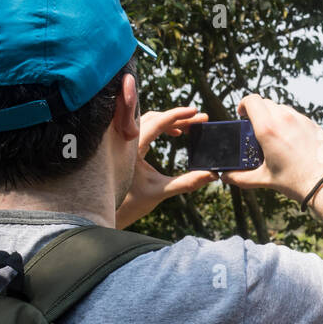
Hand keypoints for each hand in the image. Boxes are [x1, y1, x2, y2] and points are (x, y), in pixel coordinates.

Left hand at [115, 106, 216, 228]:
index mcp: (131, 149)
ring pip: (150, 121)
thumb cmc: (131, 203)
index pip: (156, 123)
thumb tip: (211, 175)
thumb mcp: (160, 192)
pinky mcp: (128, 146)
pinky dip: (163, 126)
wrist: (111, 212)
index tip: (195, 111)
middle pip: (155, 118)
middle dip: (179, 117)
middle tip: (201, 119)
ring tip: (191, 126)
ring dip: (171, 121)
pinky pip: (146, 127)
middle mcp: (126, 141)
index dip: (177, 115)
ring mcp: (125, 142)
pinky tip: (176, 134)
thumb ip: (186, 182)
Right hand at [220, 95, 322, 201]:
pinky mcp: (312, 124)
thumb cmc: (295, 181)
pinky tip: (290, 140)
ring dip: (273, 116)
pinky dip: (289, 122)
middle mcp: (284, 118)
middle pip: (265, 103)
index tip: (242, 114)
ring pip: (281, 108)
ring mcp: (301, 119)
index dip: (243, 104)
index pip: (251, 100)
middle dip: (257, 112)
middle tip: (255, 127)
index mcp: (268, 129)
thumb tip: (226, 177)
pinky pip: (296, 116)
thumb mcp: (264, 179)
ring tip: (273, 134)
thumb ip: (241, 177)